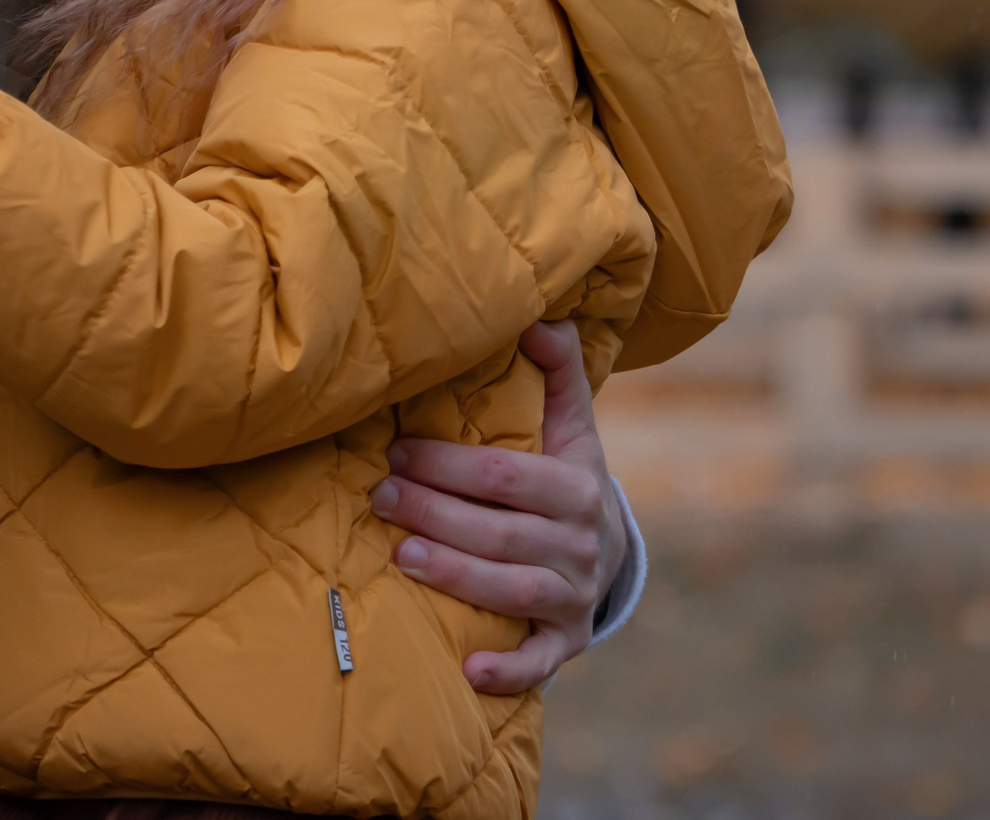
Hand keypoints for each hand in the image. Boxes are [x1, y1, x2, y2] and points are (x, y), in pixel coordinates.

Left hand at [368, 320, 626, 693]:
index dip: (448, 463)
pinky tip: (468, 671)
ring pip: (512, 589)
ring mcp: (573, 596)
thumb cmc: (565, 475)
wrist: (609, 549)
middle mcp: (581, 545)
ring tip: (401, 557)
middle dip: (434, 512)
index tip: (398, 450)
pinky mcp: (564, 640)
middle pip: (500, 531)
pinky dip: (508, 670)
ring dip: (455, 576)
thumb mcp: (571, 423)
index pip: (505, 475)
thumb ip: (556, 370)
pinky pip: (541, 661)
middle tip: (380, 496)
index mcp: (577, 486)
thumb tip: (540, 317)